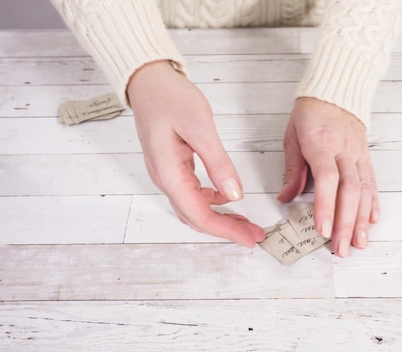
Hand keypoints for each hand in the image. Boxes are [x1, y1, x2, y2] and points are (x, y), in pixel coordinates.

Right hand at [128, 60, 264, 246]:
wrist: (147, 81)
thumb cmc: (169, 98)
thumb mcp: (200, 128)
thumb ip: (218, 163)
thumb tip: (235, 194)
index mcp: (169, 173)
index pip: (199, 215)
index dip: (226, 230)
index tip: (249, 238)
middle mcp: (165, 179)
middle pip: (196, 217)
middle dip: (226, 229)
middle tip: (254, 235)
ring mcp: (166, 174)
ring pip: (194, 208)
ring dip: (220, 218)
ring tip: (245, 222)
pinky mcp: (172, 167)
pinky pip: (192, 194)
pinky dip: (212, 202)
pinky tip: (227, 198)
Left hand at [278, 97, 378, 256]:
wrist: (336, 91)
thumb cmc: (311, 114)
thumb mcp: (292, 137)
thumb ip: (292, 170)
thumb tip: (285, 198)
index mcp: (322, 145)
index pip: (327, 179)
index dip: (326, 206)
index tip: (322, 229)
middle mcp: (344, 151)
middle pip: (349, 191)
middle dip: (346, 222)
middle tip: (342, 248)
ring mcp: (358, 155)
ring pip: (364, 191)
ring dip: (363, 220)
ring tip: (360, 243)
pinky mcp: (366, 158)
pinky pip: (372, 182)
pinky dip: (373, 203)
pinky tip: (373, 221)